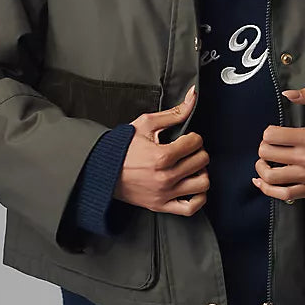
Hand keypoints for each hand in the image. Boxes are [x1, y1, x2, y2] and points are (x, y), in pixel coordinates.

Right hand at [113, 85, 209, 216]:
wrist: (103, 171)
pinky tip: (193, 186)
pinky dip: (199, 198)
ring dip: (201, 173)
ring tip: (191, 168)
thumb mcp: (145, 125)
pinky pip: (191, 208)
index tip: (186, 138)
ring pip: (202, 184)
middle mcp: (165, 177)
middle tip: (188, 151)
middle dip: (198, 152)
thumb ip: (173, 113)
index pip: (196, 143)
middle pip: (202, 161)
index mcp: (161, 156)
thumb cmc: (122, 147)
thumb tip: (193, 96)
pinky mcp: (161, 206)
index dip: (193, 137)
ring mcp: (164, 194)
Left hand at [252, 86, 304, 202]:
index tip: (273, 133)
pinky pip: (283, 194)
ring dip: (261, 168)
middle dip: (263, 148)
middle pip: (267, 154)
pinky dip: (267, 190)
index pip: (271, 136)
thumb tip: (288, 94)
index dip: (268, 133)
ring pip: (271, 176)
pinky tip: (261, 182)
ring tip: (263, 163)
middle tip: (268, 146)